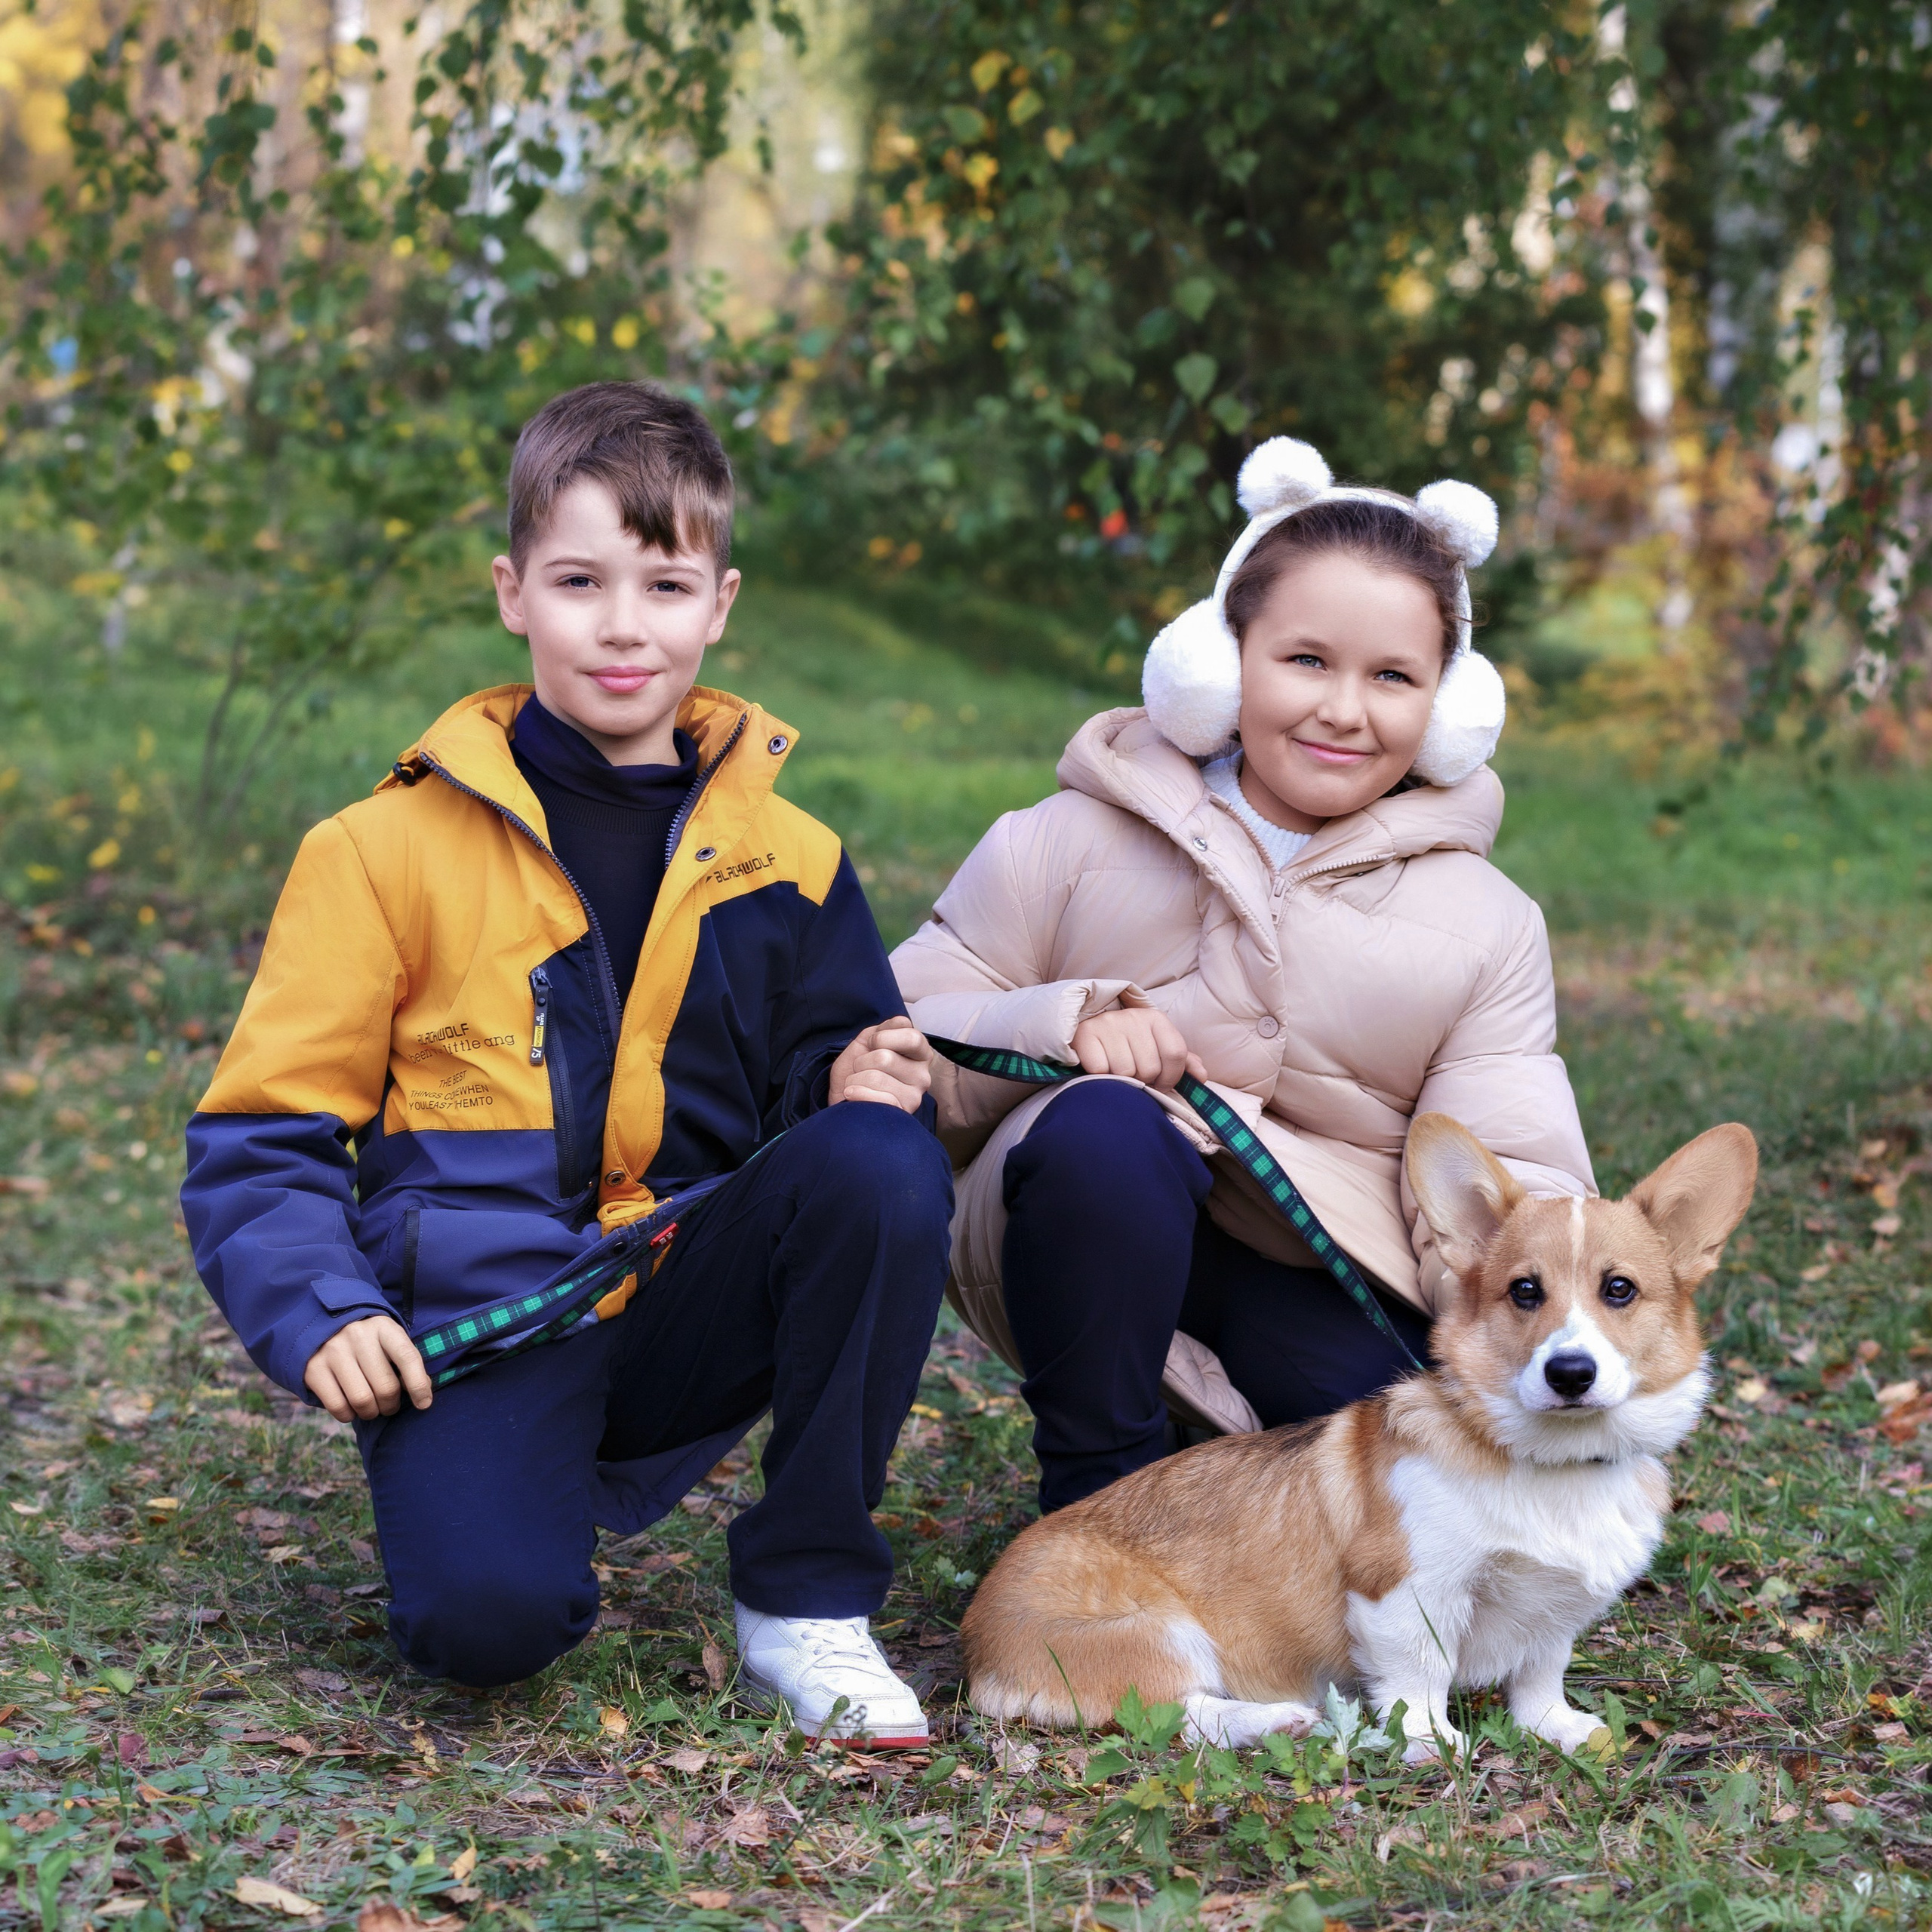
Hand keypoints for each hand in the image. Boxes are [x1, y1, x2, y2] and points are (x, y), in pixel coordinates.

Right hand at [303, 1314, 432, 1422]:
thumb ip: (406, 1362)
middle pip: (385, 1387)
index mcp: (383, 1327)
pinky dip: (348, 1415)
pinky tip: (351, 1408)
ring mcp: (333, 1352)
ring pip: (362, 1400)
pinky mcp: (314, 1369)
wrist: (324, 1326)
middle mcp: (358, 1336)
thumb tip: (423, 1393)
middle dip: (391, 1405)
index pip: (407, 1357)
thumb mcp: (389, 1340)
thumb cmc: (367, 1341)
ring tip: (372, 1408)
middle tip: (389, 1405)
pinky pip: (338, 1407)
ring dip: (371, 1412)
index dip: (418, 1385)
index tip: (424, 1404)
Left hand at [829, 1017, 933, 1112]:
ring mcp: (914, 1096)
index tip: (872, 1045)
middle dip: (862, 1061)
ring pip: (876, 1078)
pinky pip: (875, 1097)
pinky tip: (854, 1095)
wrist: (841, 1098)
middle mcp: (922, 1075)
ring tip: (858, 1085)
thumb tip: (894, 1027)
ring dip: (855, 1079)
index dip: (882, 1037)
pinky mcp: (901, 1114)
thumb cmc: (855, 1070)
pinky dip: (856, 1093)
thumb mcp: (866, 1042)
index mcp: (919, 1053)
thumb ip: (882, 1030)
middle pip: (885, 1058)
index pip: (911, 1036)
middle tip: (862, 1070)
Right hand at [1071, 1007, 1202, 1090]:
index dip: (1171, 1077)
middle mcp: (1133, 1017)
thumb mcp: (1157, 1047)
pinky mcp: (1086, 1034)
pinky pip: (1101, 1070)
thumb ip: (1182, 1062)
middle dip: (1143, 1080)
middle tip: (1134, 1076)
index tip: (1160, 1083)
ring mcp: (1108, 1024)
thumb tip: (1201, 1076)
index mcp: (1156, 1018)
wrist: (1088, 1029)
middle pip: (1150, 1068)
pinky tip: (1100, 1066)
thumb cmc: (1128, 1044)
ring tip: (1116, 1070)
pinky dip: (1100, 1076)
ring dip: (1121, 1080)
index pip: (1176, 1054)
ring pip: (1125, 1072)